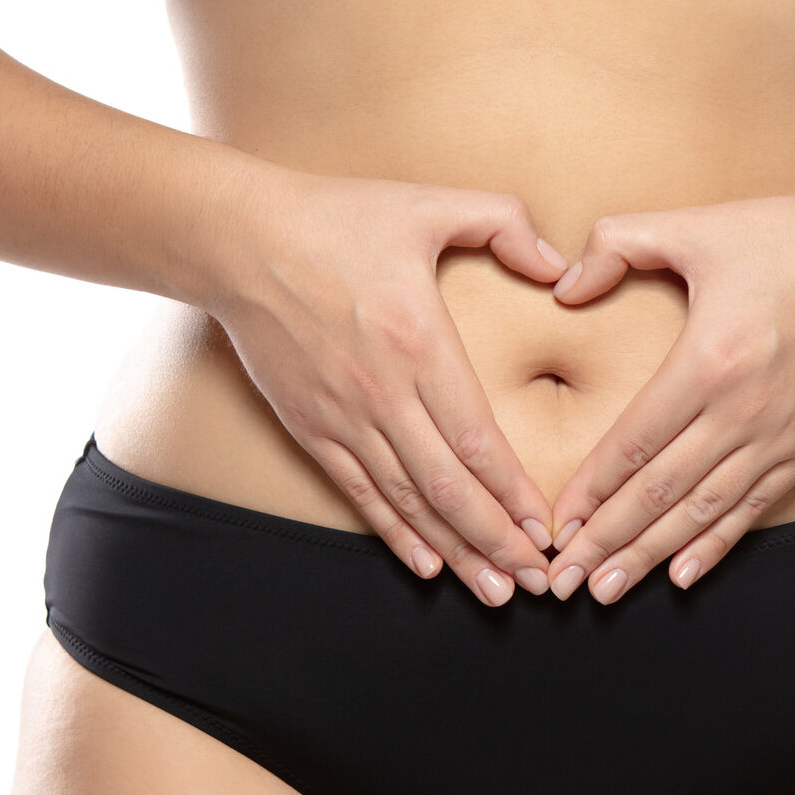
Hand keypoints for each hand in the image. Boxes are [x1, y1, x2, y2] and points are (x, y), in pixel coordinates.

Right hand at [206, 169, 570, 603]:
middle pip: (450, 490)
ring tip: (493, 591)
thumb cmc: (337, 218)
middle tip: (536, 582)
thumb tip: (559, 264)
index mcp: (419, 344)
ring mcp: (343, 419)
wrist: (236, 239)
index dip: (515, 495)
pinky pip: (360, 495)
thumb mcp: (427, 203)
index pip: (478, 441)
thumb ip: (503, 222)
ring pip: (408, 503)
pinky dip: (395, 534)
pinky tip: (427, 566)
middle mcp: (383, 395)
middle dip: (497, 543)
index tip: (548, 531)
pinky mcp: (312, 429)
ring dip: (454, 552)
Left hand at [543, 183, 794, 600]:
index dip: (589, 490)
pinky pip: (753, 510)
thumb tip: (562, 287)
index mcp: (708, 360)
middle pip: (658, 493)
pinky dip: (715, 546)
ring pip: (701, 513)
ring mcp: (779, 437)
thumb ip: (618, 244)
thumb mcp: (698, 226)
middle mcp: (742, 411)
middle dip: (604, 541)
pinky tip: (680, 577)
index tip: (554, 525)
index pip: (633, 442)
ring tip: (604, 590)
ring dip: (648, 557)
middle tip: (562, 580)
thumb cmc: (791, 237)